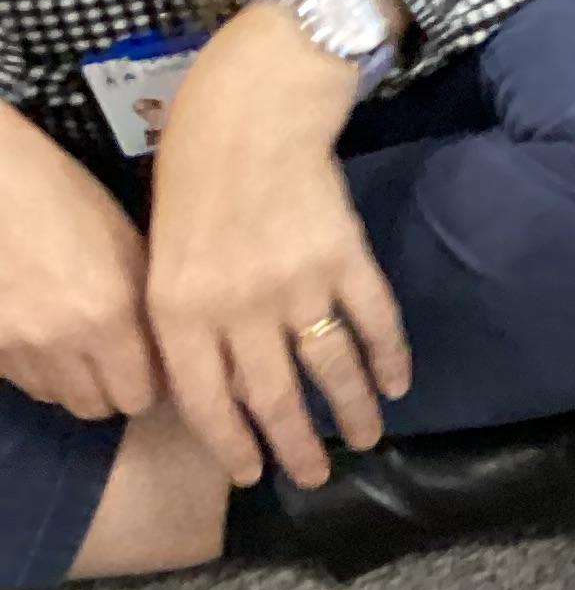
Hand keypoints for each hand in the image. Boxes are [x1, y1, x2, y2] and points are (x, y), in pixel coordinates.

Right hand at [0, 104, 159, 419]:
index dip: (149, 382)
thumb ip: (147, 309)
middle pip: (97, 407)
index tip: (151, 364)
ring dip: (69, 379)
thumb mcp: (126, 245)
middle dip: (111, 387)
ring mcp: (14, 345)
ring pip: (54, 396)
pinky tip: (36, 328)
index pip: (141, 397)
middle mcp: (62, 341)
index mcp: (110, 315)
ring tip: (72, 340)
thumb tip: (166, 356)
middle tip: (114, 357)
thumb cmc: (61, 195)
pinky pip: (17, 378)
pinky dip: (31, 365)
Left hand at [145, 4, 410, 489]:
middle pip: (274, 398)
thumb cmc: (196, 178)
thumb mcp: (163, 256)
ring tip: (364, 440)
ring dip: (351, 413)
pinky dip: (390, 357)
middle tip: (313, 477)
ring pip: (330, 369)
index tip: (252, 474)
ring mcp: (296, 283)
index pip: (207, 401)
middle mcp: (237, 305)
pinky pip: (374, 321)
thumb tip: (215, 389)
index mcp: (180, 308)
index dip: (232, 445)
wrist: (252, 111)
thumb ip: (185, 323)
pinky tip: (397, 382)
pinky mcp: (345, 257)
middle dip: (297, 448)